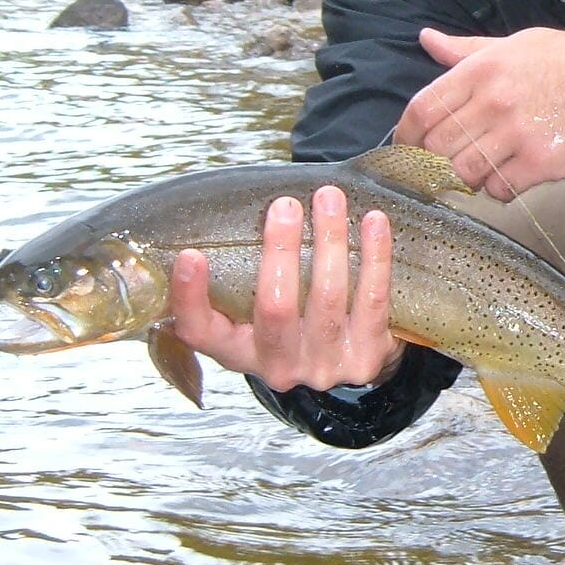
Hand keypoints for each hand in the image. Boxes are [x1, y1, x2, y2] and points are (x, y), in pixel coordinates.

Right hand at [168, 186, 404, 391]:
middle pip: (275, 308)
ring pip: (328, 297)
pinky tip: (374, 221)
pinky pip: (373, 300)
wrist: (350, 358)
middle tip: (285, 205)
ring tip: (330, 198)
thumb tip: (221, 206)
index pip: (200, 331)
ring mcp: (324, 366)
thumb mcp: (253, 307)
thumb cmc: (293, 315)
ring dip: (330, 240)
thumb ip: (237, 273)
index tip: (190, 254)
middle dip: (281, 250)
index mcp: (238, 351)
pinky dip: (375, 256)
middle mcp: (278, 366)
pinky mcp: (366, 358)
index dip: (190, 297)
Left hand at [396, 24, 564, 199]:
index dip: (406, 135)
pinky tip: (513, 178)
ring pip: (464, 173)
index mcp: (482, 69)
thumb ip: (467, 50)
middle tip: (445, 166)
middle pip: (437, 147)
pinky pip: (499, 190)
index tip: (407, 148)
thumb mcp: (518, 43)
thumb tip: (426, 40)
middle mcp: (493, 101)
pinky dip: (498, 190)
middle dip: (434, 161)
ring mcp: (516, 134)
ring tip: (484, 170)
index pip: (422, 109)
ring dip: (467, 178)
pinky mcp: (542, 163)